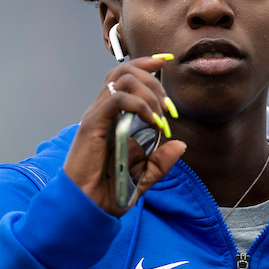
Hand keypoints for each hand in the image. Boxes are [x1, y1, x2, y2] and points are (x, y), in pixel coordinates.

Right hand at [63, 55, 185, 215]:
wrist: (88, 207)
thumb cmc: (108, 191)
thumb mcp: (144, 176)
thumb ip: (162, 161)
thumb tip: (180, 145)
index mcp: (112, 116)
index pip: (126, 76)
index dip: (146, 63)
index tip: (166, 61)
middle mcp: (103, 110)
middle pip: (126, 71)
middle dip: (154, 81)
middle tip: (169, 108)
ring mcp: (96, 116)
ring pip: (122, 79)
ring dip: (149, 92)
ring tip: (160, 116)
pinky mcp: (92, 125)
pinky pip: (117, 99)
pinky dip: (139, 105)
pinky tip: (151, 122)